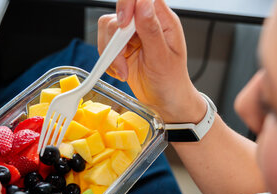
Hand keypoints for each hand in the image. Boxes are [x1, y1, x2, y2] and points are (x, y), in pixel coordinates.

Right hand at [98, 0, 205, 123]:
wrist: (165, 102)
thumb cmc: (171, 82)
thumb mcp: (162, 58)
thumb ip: (151, 30)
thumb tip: (143, 5)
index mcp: (163, 19)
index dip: (127, 4)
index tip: (123, 24)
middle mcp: (147, 22)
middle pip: (119, 12)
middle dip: (116, 39)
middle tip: (123, 59)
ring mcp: (133, 34)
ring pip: (108, 28)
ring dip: (111, 53)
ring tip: (124, 71)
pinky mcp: (123, 46)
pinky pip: (105, 45)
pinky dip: (109, 61)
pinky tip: (121, 71)